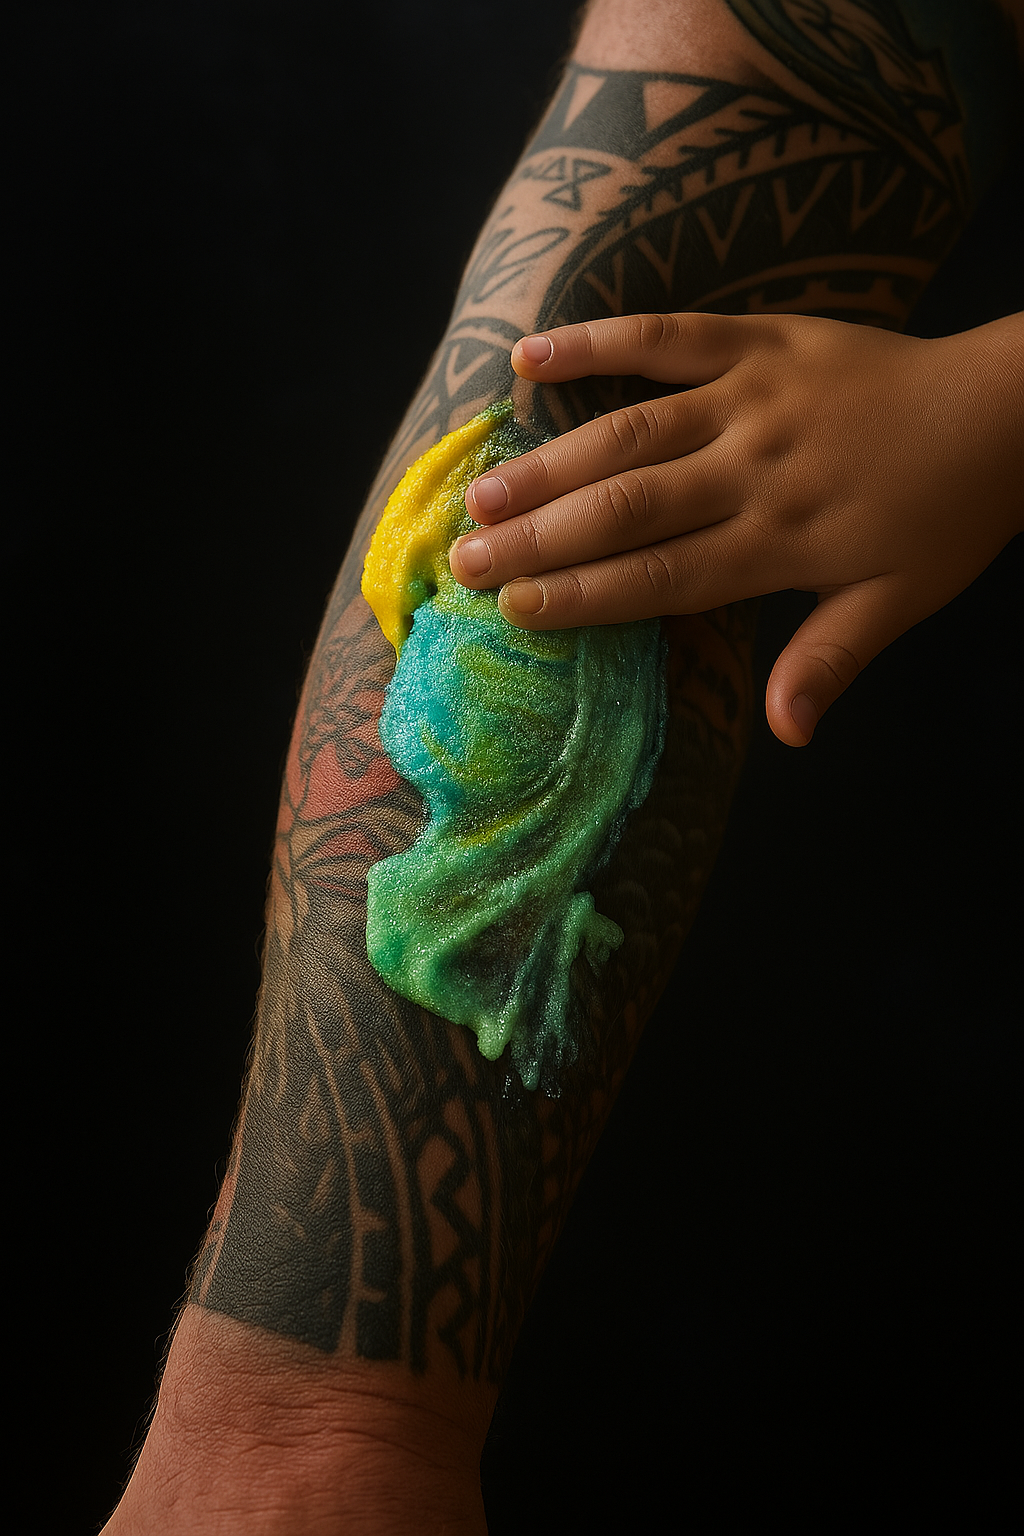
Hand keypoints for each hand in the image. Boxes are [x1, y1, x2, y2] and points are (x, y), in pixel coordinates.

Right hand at [449, 311, 1022, 744]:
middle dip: (538, 539)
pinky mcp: (758, 338)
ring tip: (482, 496)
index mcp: (781, 539)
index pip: (660, 576)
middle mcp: (752, 467)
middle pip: (625, 508)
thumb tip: (784, 734)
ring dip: (548, 463)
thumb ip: (830, 660)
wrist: (1003, 409)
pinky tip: (531, 355)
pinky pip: (666, 333)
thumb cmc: (944, 517)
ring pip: (628, 430)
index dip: (582, 594)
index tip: (514, 611)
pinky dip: (597, 340)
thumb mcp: (900, 601)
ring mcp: (750, 395)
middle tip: (464, 561)